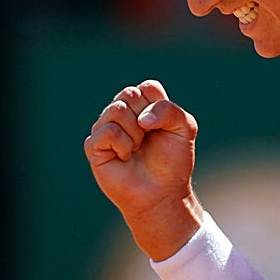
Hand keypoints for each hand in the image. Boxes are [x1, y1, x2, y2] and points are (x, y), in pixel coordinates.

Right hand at [83, 79, 201, 258]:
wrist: (163, 192)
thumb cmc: (173, 162)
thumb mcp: (184, 128)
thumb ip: (169, 110)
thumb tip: (141, 119)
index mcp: (144, 106)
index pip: (147, 87)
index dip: (158, 105)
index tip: (164, 127)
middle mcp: (123, 114)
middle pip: (129, 94)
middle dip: (146, 119)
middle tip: (148, 139)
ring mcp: (106, 128)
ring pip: (117, 110)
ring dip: (135, 133)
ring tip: (137, 149)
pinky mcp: (95, 146)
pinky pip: (107, 131)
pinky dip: (122, 144)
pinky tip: (125, 157)